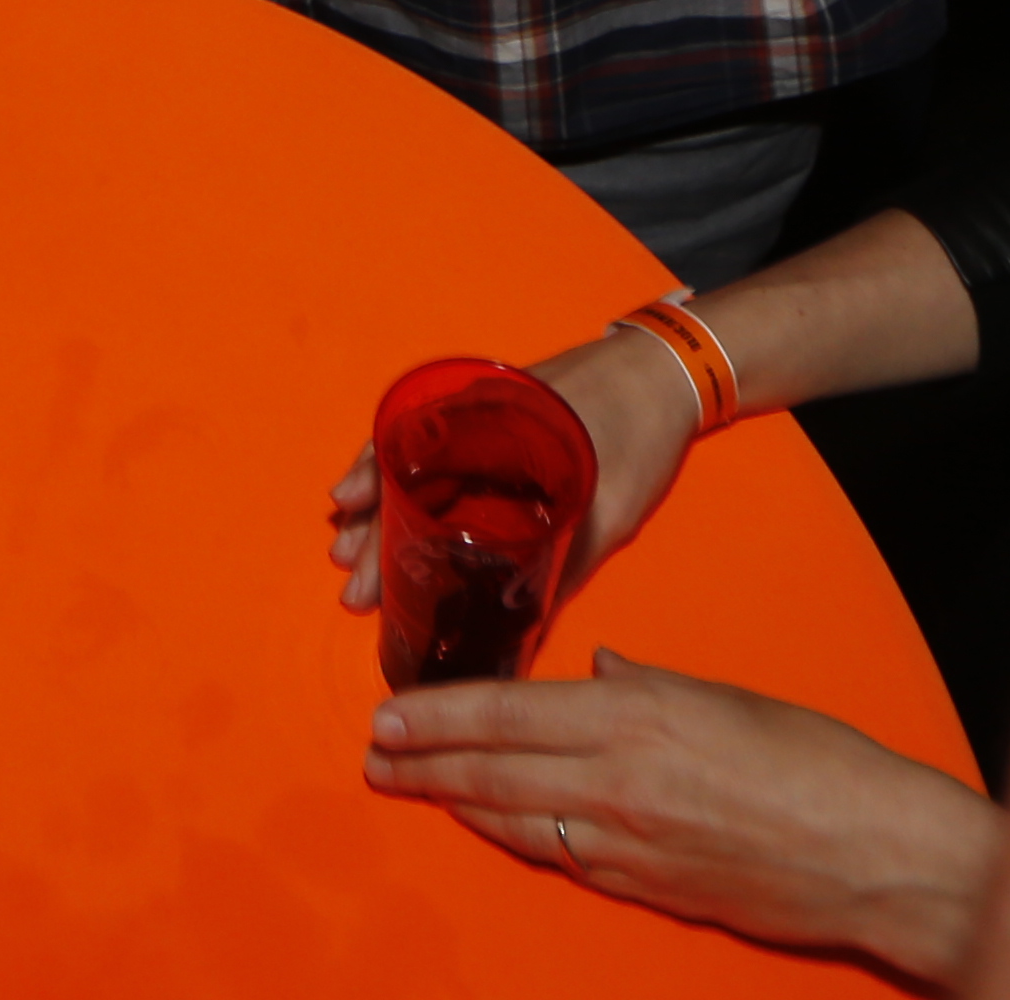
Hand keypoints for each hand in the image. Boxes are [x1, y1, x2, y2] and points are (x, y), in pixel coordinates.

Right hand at [329, 322, 699, 624]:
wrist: (665, 370)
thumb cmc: (638, 438)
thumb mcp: (607, 514)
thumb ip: (562, 569)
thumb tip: (523, 639)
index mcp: (492, 433)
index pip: (415, 481)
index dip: (383, 529)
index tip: (359, 570)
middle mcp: (470, 415)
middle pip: (402, 475)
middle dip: (372, 532)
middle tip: (350, 586)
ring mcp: (475, 410)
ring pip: (408, 459)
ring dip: (378, 505)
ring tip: (345, 550)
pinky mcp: (489, 413)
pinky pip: (429, 444)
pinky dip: (402, 473)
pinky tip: (379, 498)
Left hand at [364, 649, 1004, 977]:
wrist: (873, 856)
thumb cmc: (817, 764)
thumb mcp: (726, 697)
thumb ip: (648, 683)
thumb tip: (598, 667)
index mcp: (633, 716)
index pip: (505, 710)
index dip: (437, 713)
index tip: (388, 712)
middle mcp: (613, 781)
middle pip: (490, 769)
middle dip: (423, 762)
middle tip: (374, 755)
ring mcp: (622, 844)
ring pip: (511, 819)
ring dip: (453, 803)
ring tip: (408, 787)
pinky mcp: (640, 888)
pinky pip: (556, 857)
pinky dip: (511, 837)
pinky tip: (487, 827)